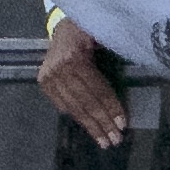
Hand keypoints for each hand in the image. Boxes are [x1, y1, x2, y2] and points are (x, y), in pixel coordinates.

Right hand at [38, 19, 127, 147]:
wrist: (65, 28)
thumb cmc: (91, 34)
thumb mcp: (104, 42)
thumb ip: (114, 63)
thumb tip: (126, 93)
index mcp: (76, 56)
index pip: (97, 88)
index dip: (111, 107)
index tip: (123, 124)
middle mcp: (59, 68)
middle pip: (85, 101)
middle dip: (102, 123)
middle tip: (115, 140)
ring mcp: (49, 76)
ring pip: (74, 106)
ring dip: (91, 126)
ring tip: (104, 141)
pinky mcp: (44, 82)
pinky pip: (62, 105)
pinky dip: (77, 117)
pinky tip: (89, 129)